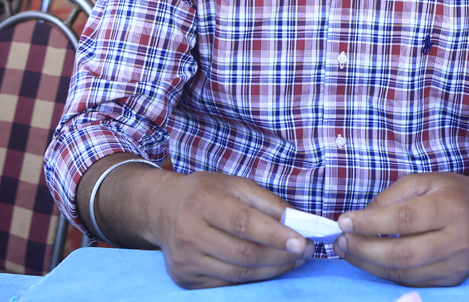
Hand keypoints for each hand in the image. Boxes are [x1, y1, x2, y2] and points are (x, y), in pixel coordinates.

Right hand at [149, 171, 311, 288]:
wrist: (163, 209)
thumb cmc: (205, 193)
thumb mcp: (234, 185)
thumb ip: (267, 202)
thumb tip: (299, 221)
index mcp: (202, 203)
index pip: (244, 223)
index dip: (275, 235)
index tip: (302, 242)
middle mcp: (189, 233)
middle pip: (244, 254)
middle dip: (280, 256)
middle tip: (305, 252)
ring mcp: (185, 260)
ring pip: (239, 273)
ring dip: (272, 270)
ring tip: (292, 260)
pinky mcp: (185, 278)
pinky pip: (228, 284)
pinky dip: (253, 279)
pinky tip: (268, 268)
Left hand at [333, 173, 468, 286]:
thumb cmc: (451, 194)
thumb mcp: (424, 181)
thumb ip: (391, 197)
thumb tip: (360, 218)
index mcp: (452, 207)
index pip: (405, 219)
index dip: (371, 223)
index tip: (344, 221)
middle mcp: (458, 239)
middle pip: (403, 253)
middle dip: (365, 249)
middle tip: (341, 241)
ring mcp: (457, 265)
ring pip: (404, 272)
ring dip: (369, 264)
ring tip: (348, 251)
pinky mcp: (452, 280)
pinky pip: (412, 281)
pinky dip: (386, 273)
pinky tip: (369, 260)